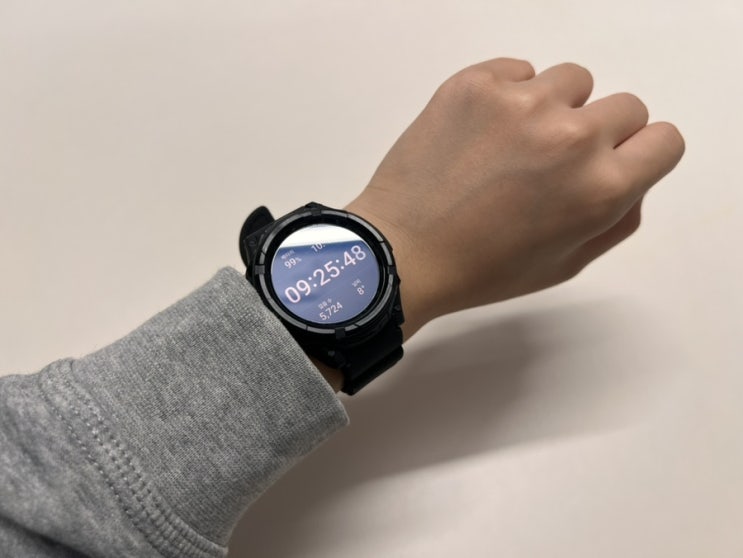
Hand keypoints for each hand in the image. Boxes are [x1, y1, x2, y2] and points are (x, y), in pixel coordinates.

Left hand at [345, 58, 684, 339]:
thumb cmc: (481, 269)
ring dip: (556, 109)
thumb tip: (631, 177)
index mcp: (602, 187)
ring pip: (572, 81)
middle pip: (625, 107)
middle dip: (600, 135)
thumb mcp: (566, 264)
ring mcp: (522, 102)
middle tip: (552, 164)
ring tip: (513, 146)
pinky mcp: (477, 83)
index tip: (615, 164)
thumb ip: (617, 218)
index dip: (640, 155)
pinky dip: (510, 95)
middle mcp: (571, 136)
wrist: (403, 252)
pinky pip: (519, 70)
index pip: (664, 140)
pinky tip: (482, 133)